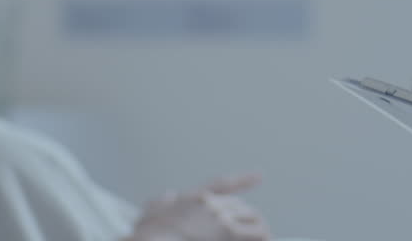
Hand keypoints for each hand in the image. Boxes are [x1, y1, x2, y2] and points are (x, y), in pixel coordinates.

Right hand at [127, 173, 270, 240]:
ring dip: (258, 229)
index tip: (259, 177)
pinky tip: (266, 240)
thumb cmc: (145, 235)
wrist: (150, 239)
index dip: (243, 181)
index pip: (223, 185)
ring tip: (264, 238)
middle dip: (246, 219)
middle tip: (254, 231)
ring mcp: (220, 219)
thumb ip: (160, 203)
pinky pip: (256, 233)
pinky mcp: (227, 232)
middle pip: (240, 207)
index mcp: (194, 199)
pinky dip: (263, 237)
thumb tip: (170, 195)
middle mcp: (211, 205)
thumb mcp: (148, 214)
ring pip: (252, 217)